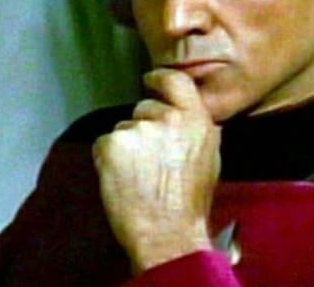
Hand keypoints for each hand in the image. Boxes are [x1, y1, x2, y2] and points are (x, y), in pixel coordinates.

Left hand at [92, 68, 220, 272]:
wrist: (168, 235)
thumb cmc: (189, 202)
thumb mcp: (209, 154)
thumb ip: (194, 125)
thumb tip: (181, 111)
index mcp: (195, 117)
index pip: (175, 79)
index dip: (159, 78)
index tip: (151, 80)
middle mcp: (167, 116)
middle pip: (144, 107)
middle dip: (143, 126)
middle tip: (150, 159)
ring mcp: (137, 128)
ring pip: (124, 127)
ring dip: (127, 145)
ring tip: (139, 176)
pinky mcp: (111, 144)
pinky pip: (104, 143)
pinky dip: (108, 159)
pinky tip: (123, 180)